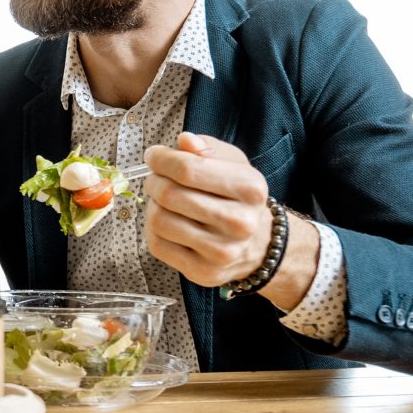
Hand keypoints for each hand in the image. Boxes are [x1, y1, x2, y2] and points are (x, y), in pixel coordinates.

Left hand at [142, 133, 276, 288]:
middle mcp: (239, 222)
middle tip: (155, 178)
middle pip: (170, 195)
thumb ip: (207, 148)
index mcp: (249, 189)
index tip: (153, 155)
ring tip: (162, 200)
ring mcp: (222, 251)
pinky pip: (157, 244)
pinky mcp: (203, 271)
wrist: (260, 243)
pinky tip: (166, 220)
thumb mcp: (233, 164)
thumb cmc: (238, 198)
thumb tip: (184, 141)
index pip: (188, 169)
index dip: (161, 159)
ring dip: (152, 205)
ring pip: (159, 220)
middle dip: (154, 181)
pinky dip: (152, 228)